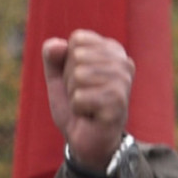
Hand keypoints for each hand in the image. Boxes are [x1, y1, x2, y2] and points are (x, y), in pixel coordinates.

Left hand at [42, 29, 134, 171]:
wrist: (85, 139)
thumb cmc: (76, 104)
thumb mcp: (57, 76)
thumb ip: (52, 56)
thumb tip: (56, 45)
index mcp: (112, 50)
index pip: (78, 39)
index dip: (68, 61)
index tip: (79, 79)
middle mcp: (124, 63)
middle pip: (78, 56)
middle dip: (71, 79)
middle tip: (83, 94)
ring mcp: (124, 83)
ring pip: (79, 75)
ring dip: (75, 94)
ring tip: (87, 105)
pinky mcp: (119, 103)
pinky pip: (80, 97)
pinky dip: (77, 108)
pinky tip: (91, 115)